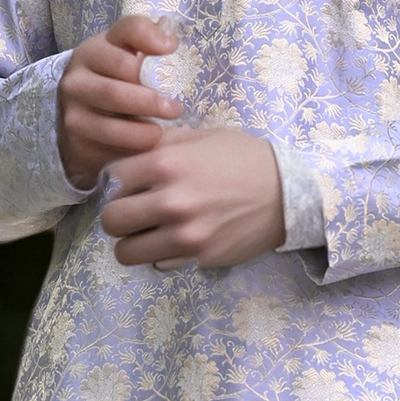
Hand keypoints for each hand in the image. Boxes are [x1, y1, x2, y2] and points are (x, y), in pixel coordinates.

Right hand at [57, 13, 181, 189]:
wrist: (82, 115)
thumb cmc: (114, 78)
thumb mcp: (124, 50)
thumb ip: (144, 36)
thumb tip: (168, 42)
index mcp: (92, 52)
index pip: (125, 37)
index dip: (150, 42)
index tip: (172, 51)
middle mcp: (76, 81)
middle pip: (115, 91)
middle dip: (149, 102)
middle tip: (176, 109)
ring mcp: (73, 115)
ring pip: (110, 127)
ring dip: (142, 133)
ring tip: (162, 133)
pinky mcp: (76, 146)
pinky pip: (107, 153)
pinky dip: (131, 154)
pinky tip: (147, 152)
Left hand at [99, 129, 285, 270]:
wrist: (288, 193)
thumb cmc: (246, 159)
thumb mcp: (204, 136)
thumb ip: (164, 144)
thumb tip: (132, 150)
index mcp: (167, 164)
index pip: (112, 178)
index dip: (117, 181)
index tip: (129, 185)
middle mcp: (171, 202)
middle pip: (111, 220)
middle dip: (118, 215)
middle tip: (132, 212)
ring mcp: (185, 235)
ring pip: (126, 252)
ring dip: (133, 242)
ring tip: (148, 233)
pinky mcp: (199, 257)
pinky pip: (159, 264)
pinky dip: (162, 255)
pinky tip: (177, 241)